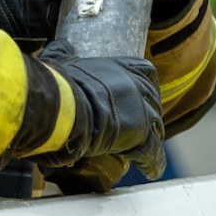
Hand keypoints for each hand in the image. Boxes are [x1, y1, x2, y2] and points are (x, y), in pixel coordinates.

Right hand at [35, 40, 166, 178]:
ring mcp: (143, 110)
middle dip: (148, 115)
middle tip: (136, 129)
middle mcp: (137, 86)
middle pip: (153, 102)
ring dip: (150, 139)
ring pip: (155, 127)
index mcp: (121, 68)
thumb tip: (60, 44)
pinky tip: (150, 170)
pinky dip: (153, 163)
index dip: (145, 85)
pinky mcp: (143, 136)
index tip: (140, 96)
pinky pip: (154, 152)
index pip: (146, 71)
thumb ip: (63, 51)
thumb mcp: (61, 61)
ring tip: (140, 151)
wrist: (65, 110)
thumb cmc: (60, 87)